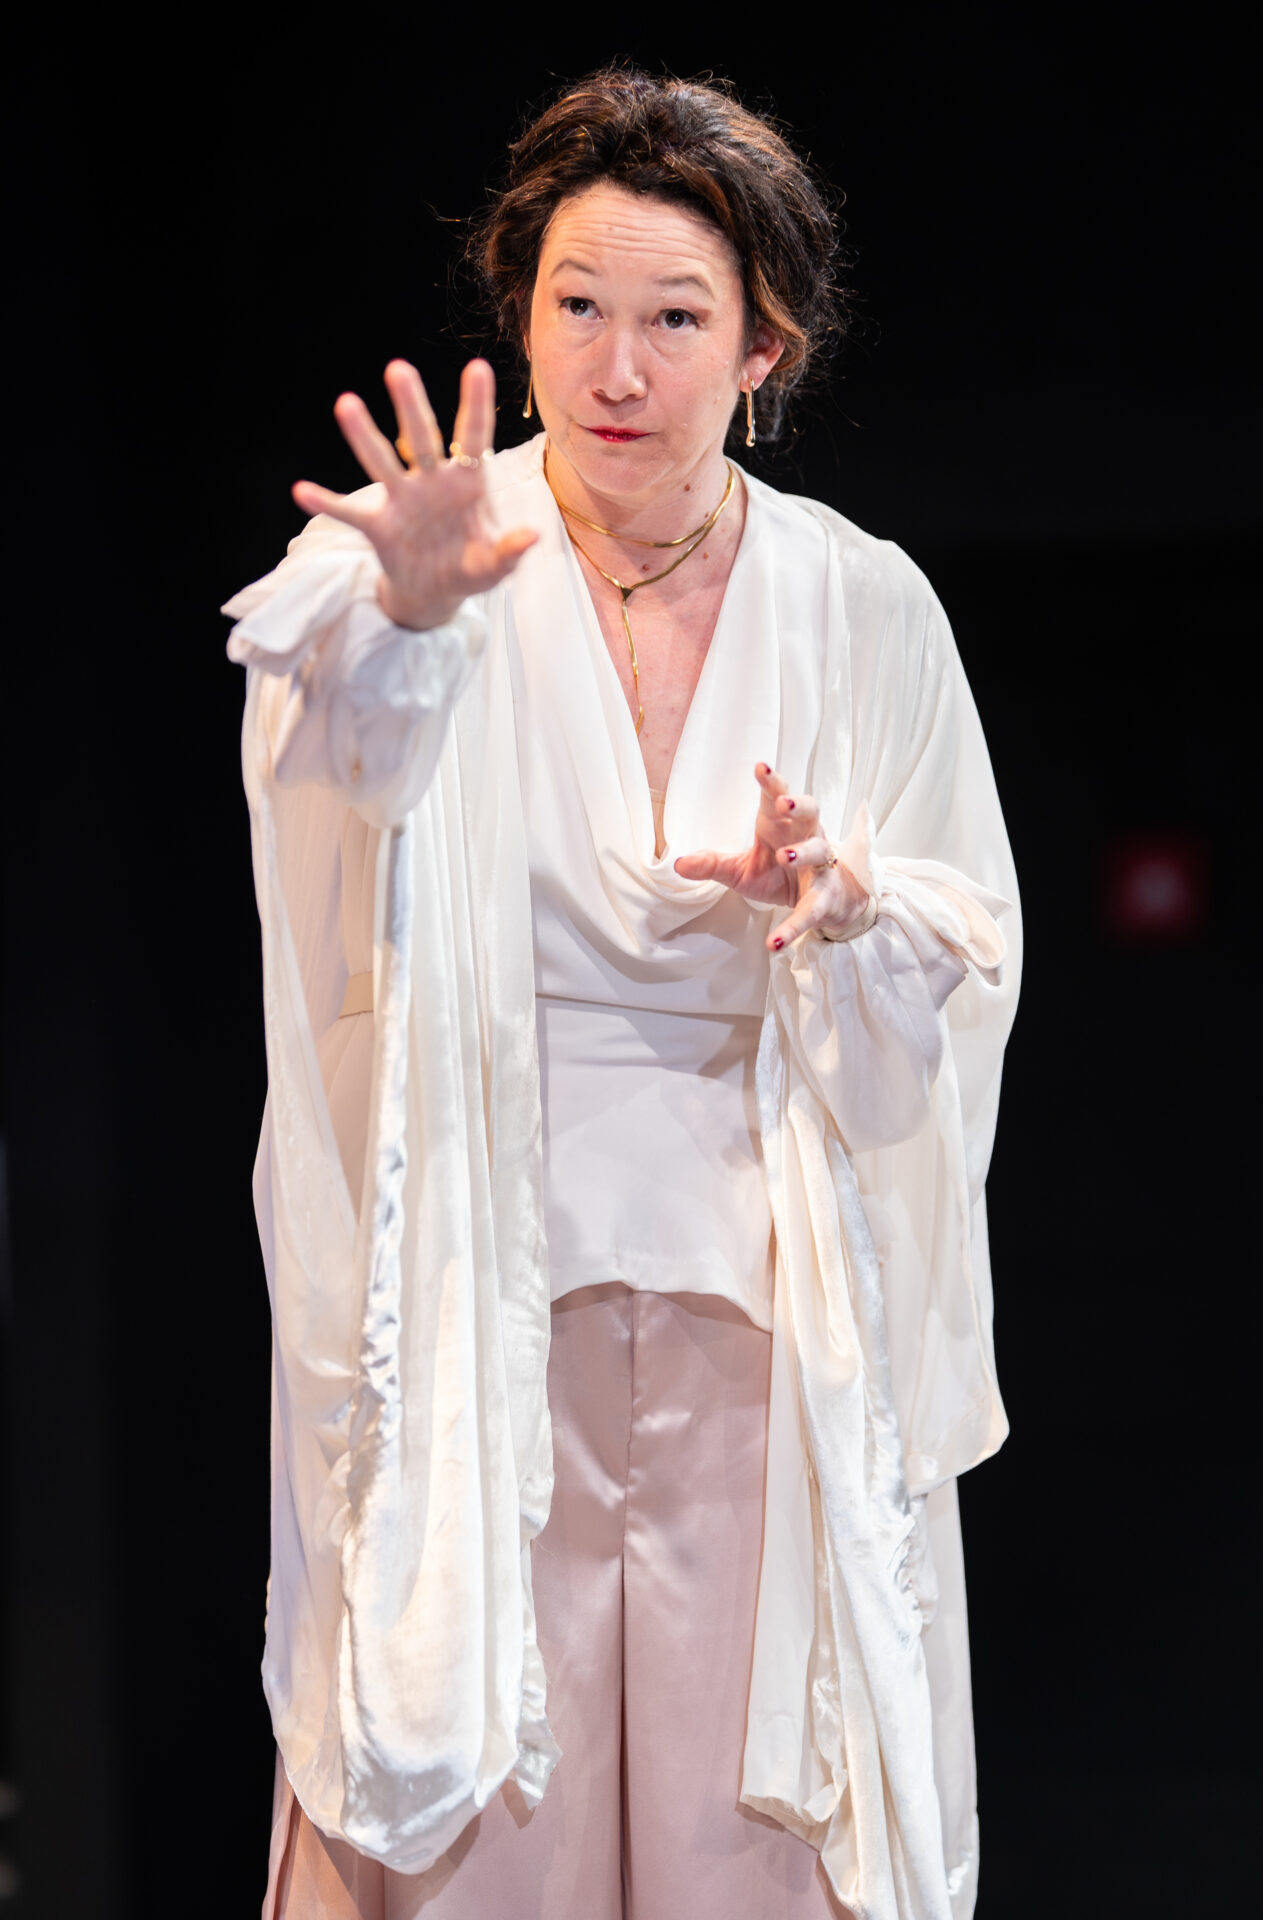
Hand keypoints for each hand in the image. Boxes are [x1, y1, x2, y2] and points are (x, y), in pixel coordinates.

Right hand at [291, 358, 536, 630]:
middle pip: (421, 437)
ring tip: (346, 404)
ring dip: (364, 435)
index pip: (474, 438)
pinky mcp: (378, 526)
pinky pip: (349, 512)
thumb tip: (532, 537)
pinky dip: (327, 503)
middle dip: (411, 405)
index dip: (476, 405)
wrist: (437, 591)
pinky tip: (302, 491)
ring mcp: (401, 500)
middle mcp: (431, 481)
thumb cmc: (470, 568)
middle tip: (398, 368)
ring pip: (381, 461)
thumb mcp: (493, 566)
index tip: (477, 367)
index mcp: (467, 483)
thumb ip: (509, 551)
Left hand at [673, 763, 870, 952]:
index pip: (778, 796)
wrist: (820, 902)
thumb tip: (678, 863)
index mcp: (782, 826)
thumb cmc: (778, 875)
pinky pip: (810, 910)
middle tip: (781, 803)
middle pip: (810, 810)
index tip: (760, 766)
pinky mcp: (822, 898)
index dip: (771, 781)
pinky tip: (774, 943)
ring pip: (819, 850)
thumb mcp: (741, 870)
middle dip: (798, 805)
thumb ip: (713, 864)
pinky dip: (793, 927)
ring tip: (784, 857)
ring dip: (803, 852)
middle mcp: (805, 837)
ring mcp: (818, 866)